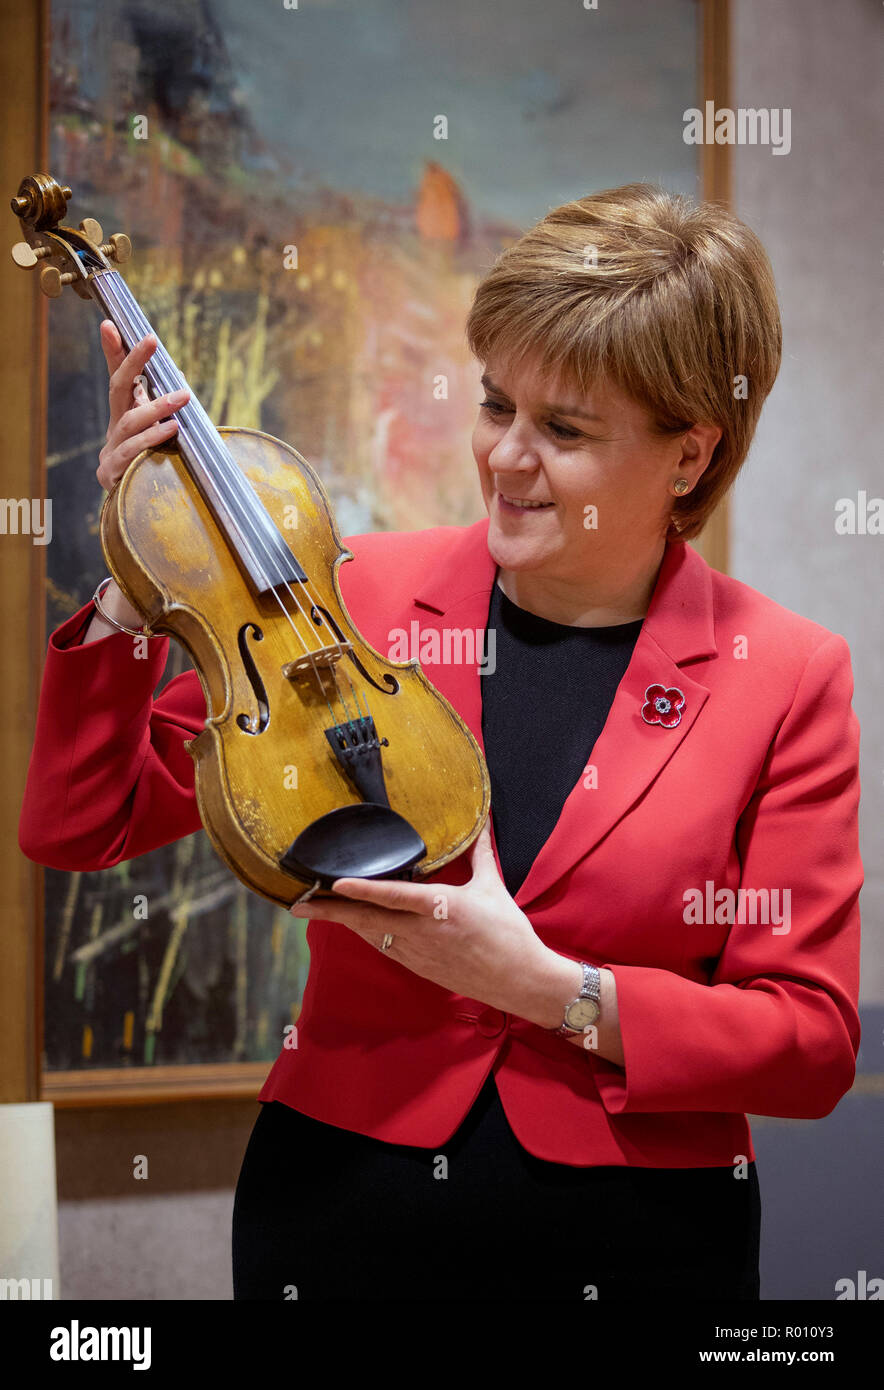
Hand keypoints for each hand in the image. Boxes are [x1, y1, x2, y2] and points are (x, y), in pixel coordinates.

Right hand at [96, 321, 189, 492]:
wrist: (133, 515)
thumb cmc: (154, 472)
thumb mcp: (163, 439)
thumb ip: (168, 413)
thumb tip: (180, 378)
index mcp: (125, 418)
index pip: (118, 379)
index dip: (114, 352)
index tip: (109, 324)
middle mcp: (114, 430)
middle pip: (117, 388)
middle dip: (132, 361)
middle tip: (150, 340)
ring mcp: (110, 452)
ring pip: (130, 421)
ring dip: (157, 407)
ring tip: (182, 397)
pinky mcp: (112, 474)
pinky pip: (132, 452)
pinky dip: (152, 439)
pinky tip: (171, 430)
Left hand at [290, 817, 566, 1019]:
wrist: (520, 980)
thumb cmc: (509, 932)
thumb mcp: (493, 887)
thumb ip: (480, 852)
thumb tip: (480, 821)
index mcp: (441, 907)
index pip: (393, 896)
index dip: (362, 890)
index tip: (335, 884)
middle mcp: (422, 932)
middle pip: (367, 920)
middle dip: (330, 911)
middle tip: (298, 903)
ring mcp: (418, 953)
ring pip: (370, 935)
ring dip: (342, 921)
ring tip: (314, 909)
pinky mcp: (419, 967)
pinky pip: (383, 947)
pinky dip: (364, 933)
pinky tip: (351, 924)